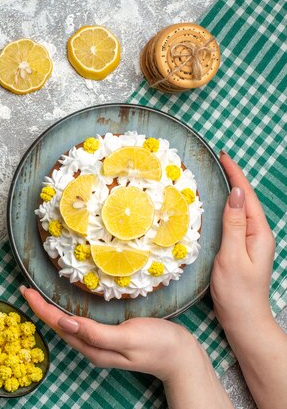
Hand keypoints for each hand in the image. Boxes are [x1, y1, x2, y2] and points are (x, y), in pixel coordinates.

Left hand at [19, 286, 201, 380]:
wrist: (181, 356)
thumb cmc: (158, 343)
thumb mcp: (128, 336)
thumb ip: (96, 333)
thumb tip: (66, 323)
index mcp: (92, 347)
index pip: (58, 324)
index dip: (40, 307)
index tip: (25, 291)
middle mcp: (90, 348)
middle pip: (58, 325)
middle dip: (39, 308)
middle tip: (25, 289)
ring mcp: (98, 345)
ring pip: (66, 326)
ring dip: (49, 311)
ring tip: (36, 296)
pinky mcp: (106, 339)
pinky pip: (77, 326)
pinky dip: (64, 313)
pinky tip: (61, 307)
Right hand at [211, 152, 275, 330]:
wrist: (244, 320)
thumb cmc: (237, 292)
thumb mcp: (232, 256)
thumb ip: (233, 225)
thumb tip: (235, 194)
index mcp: (258, 233)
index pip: (246, 196)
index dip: (236, 174)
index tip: (223, 156)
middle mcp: (258, 234)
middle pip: (246, 199)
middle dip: (233, 177)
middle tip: (218, 160)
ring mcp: (251, 242)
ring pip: (240, 209)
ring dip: (230, 191)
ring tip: (217, 175)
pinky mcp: (242, 249)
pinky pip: (234, 221)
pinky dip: (226, 207)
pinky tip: (217, 205)